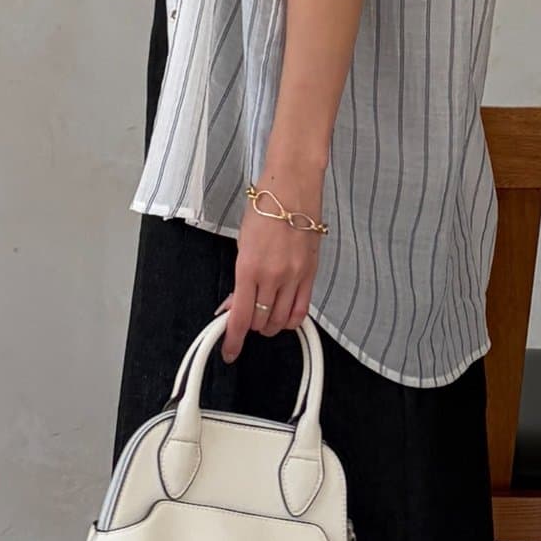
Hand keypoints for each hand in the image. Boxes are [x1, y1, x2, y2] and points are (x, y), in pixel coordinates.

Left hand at [214, 172, 324, 361]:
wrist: (292, 189)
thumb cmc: (265, 210)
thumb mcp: (242, 245)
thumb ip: (240, 279)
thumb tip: (235, 304)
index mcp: (249, 268)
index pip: (240, 317)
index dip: (233, 340)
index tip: (229, 351)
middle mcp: (273, 276)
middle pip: (261, 322)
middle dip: (250, 325)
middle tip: (246, 314)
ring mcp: (294, 277)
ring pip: (280, 321)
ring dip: (269, 324)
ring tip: (264, 312)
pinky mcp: (311, 274)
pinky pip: (302, 310)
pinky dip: (290, 319)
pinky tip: (283, 314)